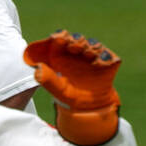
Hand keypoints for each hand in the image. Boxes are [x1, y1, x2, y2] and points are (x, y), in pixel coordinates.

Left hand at [23, 31, 120, 145]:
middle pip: (77, 39)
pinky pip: (107, 56)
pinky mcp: (107, 63)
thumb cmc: (70, 97)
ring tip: (88, 55)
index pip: (60, 39)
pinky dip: (103, 57)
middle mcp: (77, 54)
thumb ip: (48, 79)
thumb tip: (37, 68)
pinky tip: (98, 63)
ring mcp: (93, 57)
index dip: (60, 36)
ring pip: (93, 44)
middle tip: (74, 47)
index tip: (59, 38)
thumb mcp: (58, 89)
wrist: (89, 109)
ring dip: (90, 47)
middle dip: (76, 40)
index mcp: (63, 56)